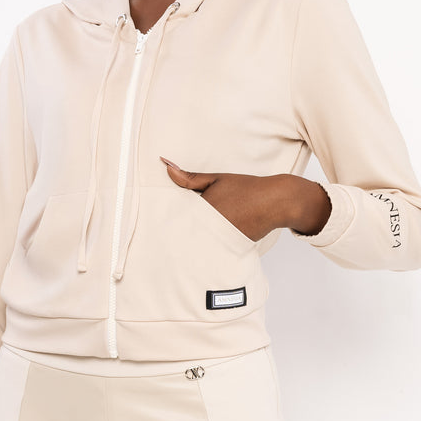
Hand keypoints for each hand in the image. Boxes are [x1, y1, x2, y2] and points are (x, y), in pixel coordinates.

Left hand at [160, 158, 331, 239]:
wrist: (275, 201)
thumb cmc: (245, 188)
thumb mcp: (216, 179)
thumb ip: (189, 177)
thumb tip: (165, 165)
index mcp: (204, 208)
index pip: (175, 218)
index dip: (161, 222)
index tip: (146, 228)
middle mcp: (211, 226)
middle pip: (182, 235)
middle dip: (169, 238)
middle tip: (148, 247)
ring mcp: (220, 238)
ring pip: (195, 245)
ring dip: (184, 247)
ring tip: (166, 253)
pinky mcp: (228, 247)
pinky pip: (209, 250)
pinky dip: (201, 251)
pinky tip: (192, 255)